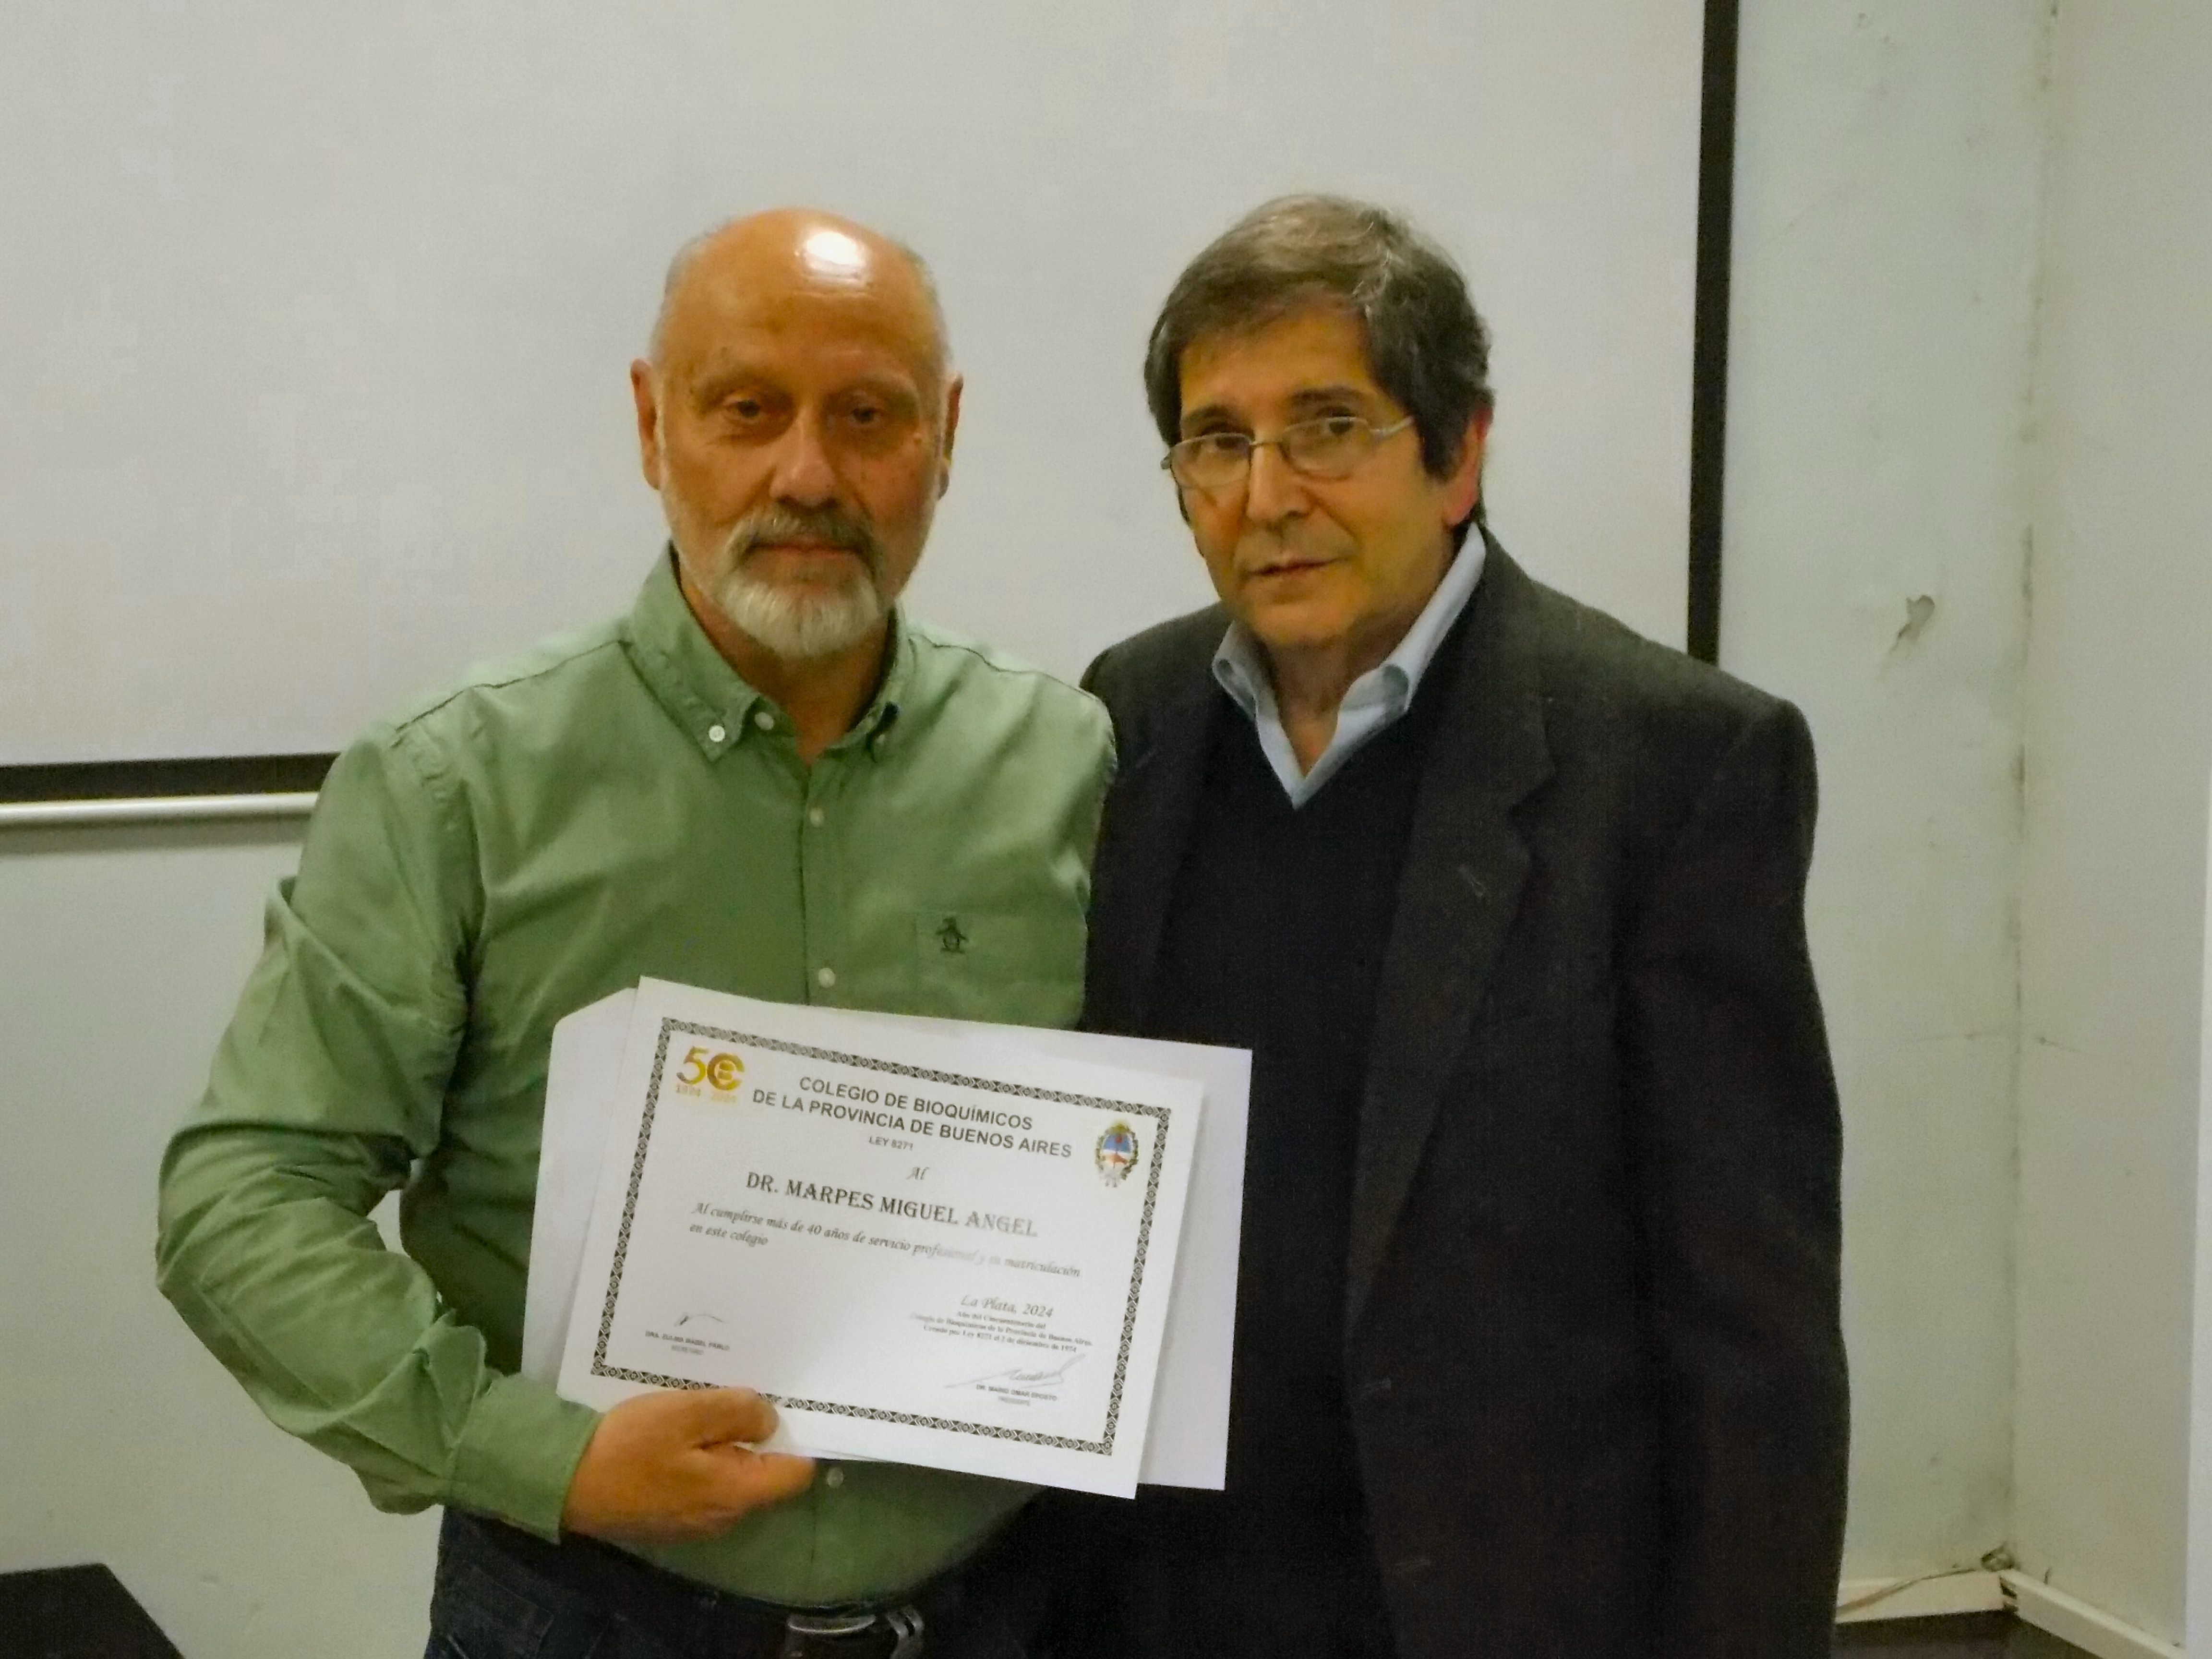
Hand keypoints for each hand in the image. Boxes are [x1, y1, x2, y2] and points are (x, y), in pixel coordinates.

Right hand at [560, 1387, 814, 1543]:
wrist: (562, 1482)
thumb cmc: (628, 1446)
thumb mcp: (687, 1413)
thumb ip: (738, 1413)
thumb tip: (771, 1421)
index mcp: (735, 1494)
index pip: (796, 1473)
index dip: (797, 1436)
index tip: (784, 1404)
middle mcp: (723, 1518)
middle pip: (764, 1475)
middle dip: (756, 1437)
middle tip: (736, 1397)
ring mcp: (695, 1522)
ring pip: (731, 1477)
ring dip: (724, 1445)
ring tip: (704, 1409)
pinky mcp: (671, 1518)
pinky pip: (702, 1485)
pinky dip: (699, 1459)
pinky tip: (679, 1433)